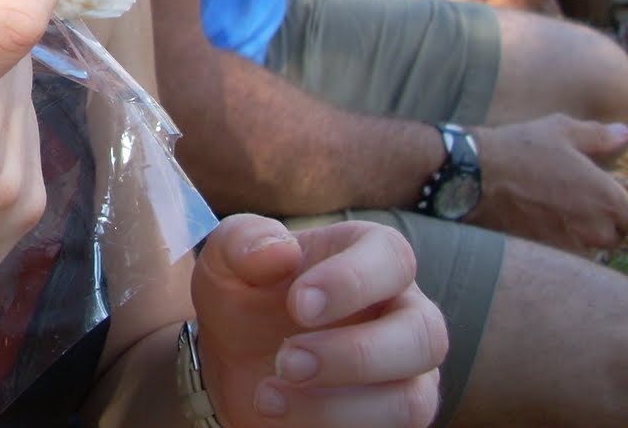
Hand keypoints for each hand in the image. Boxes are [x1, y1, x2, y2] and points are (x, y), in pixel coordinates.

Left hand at [192, 216, 444, 427]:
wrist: (233, 359)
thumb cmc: (244, 293)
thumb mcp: (227, 258)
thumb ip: (244, 242)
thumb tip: (280, 251)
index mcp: (372, 256)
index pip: (393, 258)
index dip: (352, 281)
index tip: (298, 305)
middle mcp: (405, 314)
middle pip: (425, 335)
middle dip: (355, 355)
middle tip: (286, 361)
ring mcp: (407, 375)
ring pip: (411, 400)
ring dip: (337, 407)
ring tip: (266, 397)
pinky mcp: (392, 422)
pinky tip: (280, 422)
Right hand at [470, 116, 627, 252]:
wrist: (471, 177)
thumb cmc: (518, 150)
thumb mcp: (560, 131)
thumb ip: (599, 136)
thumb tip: (624, 135)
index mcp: (607, 198)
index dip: (626, 207)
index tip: (615, 196)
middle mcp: (595, 228)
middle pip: (619, 234)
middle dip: (608, 218)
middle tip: (584, 197)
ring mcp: (570, 245)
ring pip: (592, 244)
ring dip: (585, 230)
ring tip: (560, 206)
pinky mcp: (546, 253)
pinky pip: (566, 250)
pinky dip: (560, 236)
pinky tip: (541, 215)